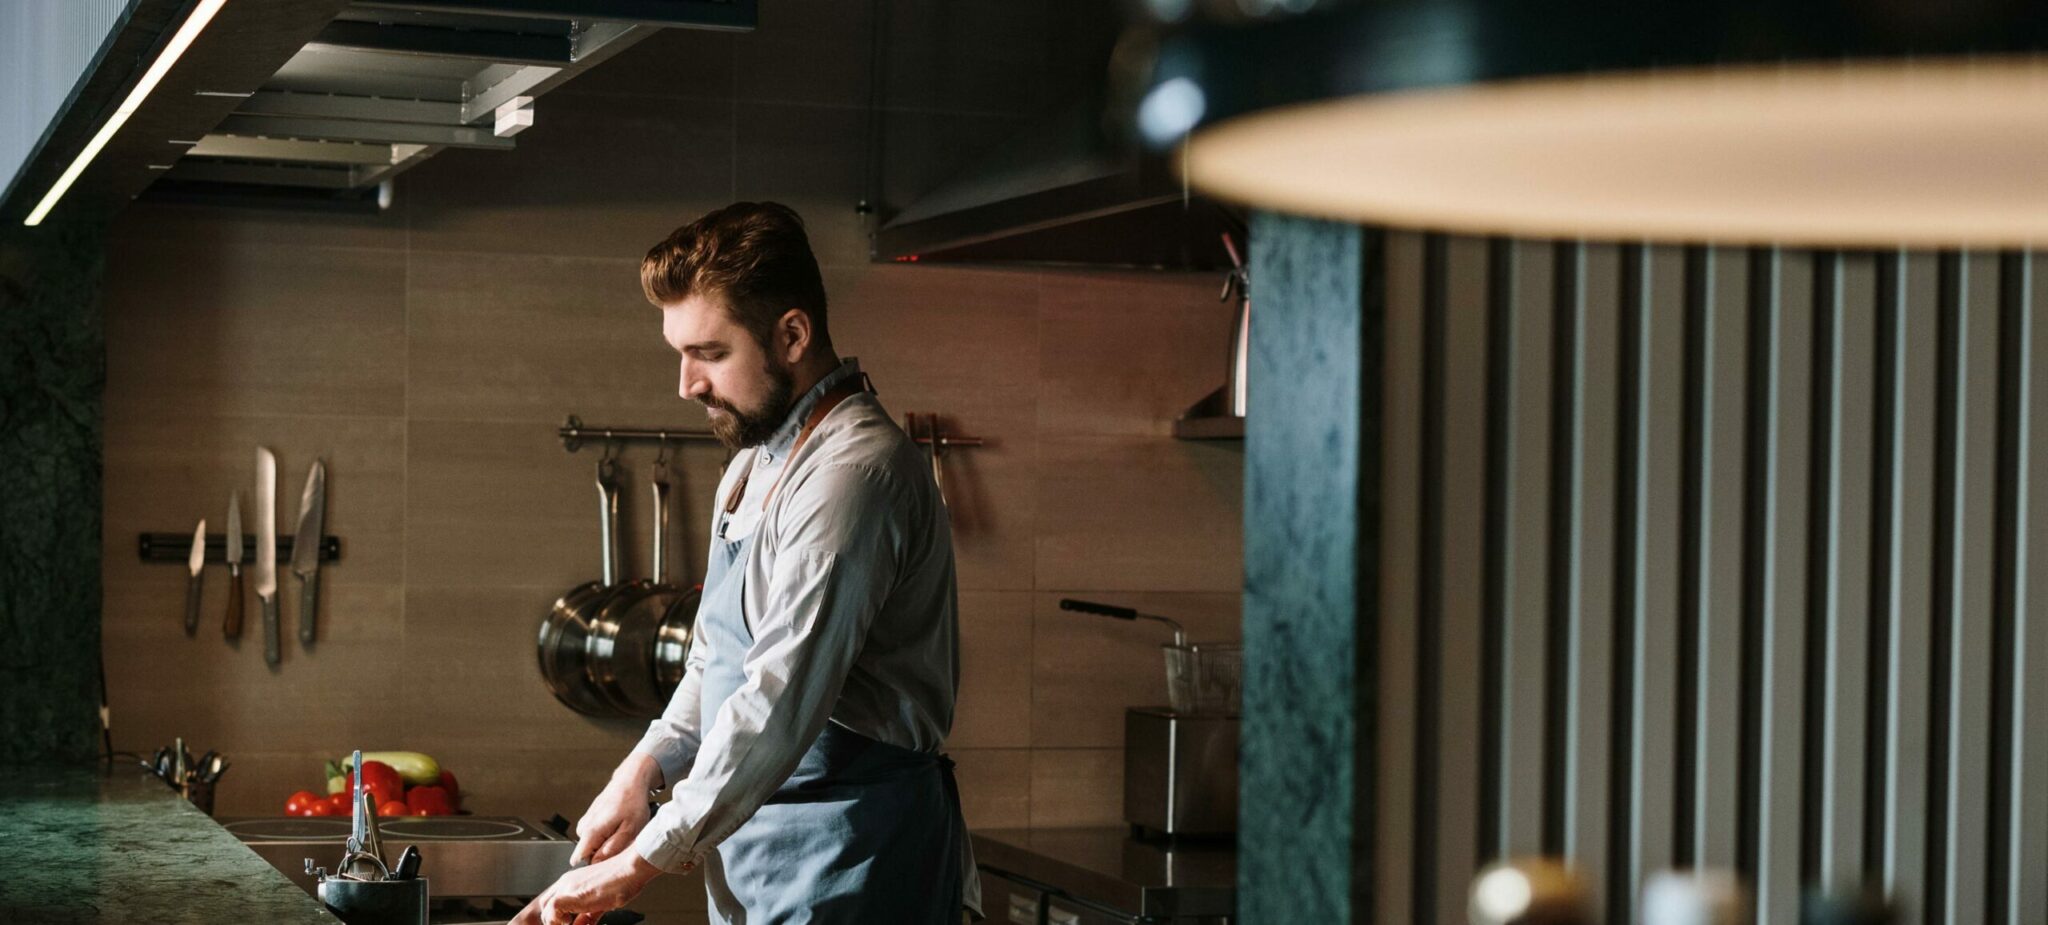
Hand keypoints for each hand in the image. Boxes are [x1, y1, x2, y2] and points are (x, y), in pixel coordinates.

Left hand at [510, 851, 662, 924]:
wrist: (631, 869)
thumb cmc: (623, 880)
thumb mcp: (602, 903)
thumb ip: (588, 916)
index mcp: (573, 882)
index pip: (551, 901)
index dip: (548, 916)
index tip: (542, 923)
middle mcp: (567, 883)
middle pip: (544, 905)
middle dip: (544, 920)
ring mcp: (568, 887)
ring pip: (547, 909)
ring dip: (555, 923)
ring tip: (565, 924)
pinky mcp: (570, 894)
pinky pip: (553, 910)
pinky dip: (557, 921)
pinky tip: (567, 923)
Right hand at [571, 775, 653, 865]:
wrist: (630, 780)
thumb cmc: (632, 803)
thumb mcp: (630, 830)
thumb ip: (612, 848)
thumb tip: (597, 863)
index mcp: (591, 831)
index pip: (578, 860)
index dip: (593, 867)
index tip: (606, 866)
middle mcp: (584, 827)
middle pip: (588, 854)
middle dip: (603, 854)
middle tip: (622, 845)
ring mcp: (586, 822)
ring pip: (593, 845)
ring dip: (606, 844)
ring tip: (622, 833)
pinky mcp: (590, 819)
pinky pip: (595, 835)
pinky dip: (607, 834)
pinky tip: (618, 826)